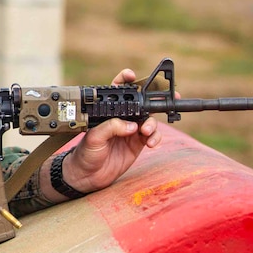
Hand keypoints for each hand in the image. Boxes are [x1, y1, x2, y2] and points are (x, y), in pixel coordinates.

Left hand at [59, 68, 165, 193]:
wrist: (86, 176)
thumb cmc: (84, 153)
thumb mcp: (93, 137)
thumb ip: (111, 127)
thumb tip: (131, 125)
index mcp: (106, 112)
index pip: (117, 92)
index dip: (125, 81)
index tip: (132, 76)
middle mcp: (120, 118)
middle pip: (141, 104)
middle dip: (154, 99)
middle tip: (168, 97)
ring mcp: (130, 130)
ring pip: (149, 120)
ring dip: (152, 124)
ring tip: (145, 132)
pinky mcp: (137, 144)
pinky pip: (152, 136)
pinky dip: (156, 137)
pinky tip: (151, 143)